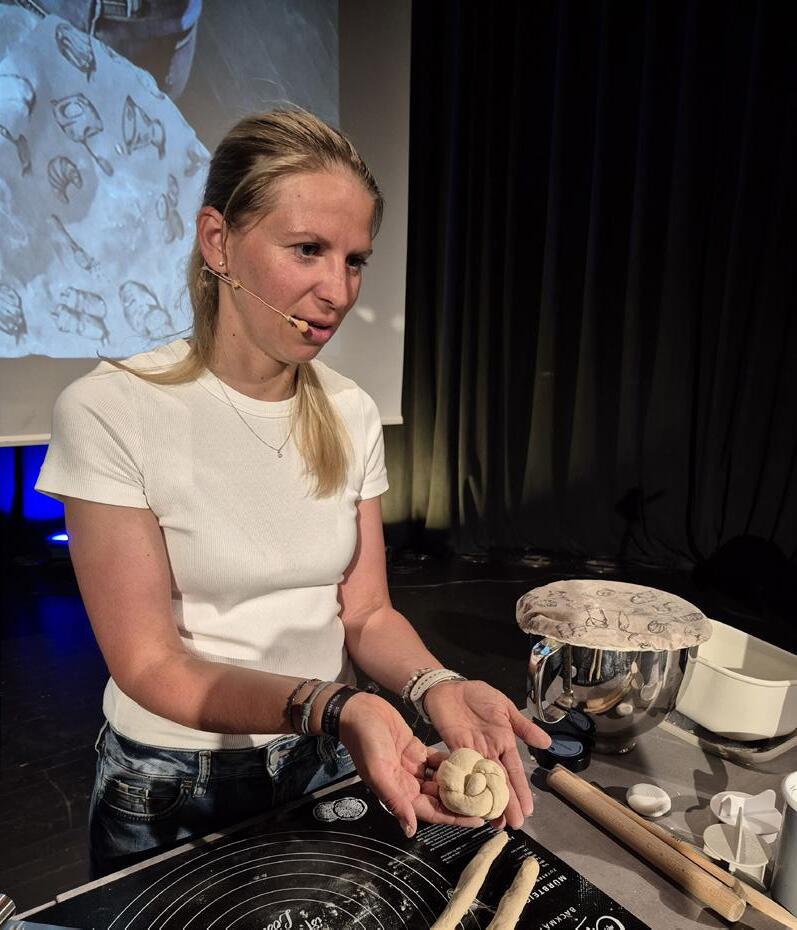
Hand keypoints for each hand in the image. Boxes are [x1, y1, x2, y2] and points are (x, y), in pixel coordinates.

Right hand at [338, 692, 484, 837]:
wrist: (357, 712)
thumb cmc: (365, 741)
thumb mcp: (378, 771)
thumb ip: (395, 800)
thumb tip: (410, 830)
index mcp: (399, 793)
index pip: (432, 812)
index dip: (455, 818)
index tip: (479, 819)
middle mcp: (407, 784)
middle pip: (440, 799)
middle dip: (462, 802)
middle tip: (488, 801)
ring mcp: (412, 767)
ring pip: (440, 781)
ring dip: (459, 783)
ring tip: (482, 783)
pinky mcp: (415, 751)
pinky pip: (436, 762)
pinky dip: (450, 763)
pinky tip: (469, 761)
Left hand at [423, 679, 550, 829]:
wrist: (449, 687)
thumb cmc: (478, 696)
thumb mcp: (505, 708)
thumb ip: (523, 726)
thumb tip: (547, 743)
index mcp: (502, 742)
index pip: (514, 771)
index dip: (520, 790)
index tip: (527, 811)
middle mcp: (488, 752)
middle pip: (498, 781)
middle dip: (506, 803)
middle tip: (511, 825)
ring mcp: (470, 753)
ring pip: (481, 781)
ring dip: (486, 801)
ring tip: (492, 821)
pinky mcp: (452, 749)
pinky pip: (459, 770)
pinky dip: (463, 785)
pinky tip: (467, 801)